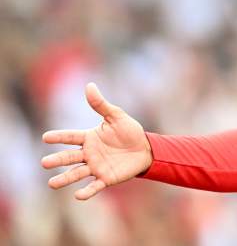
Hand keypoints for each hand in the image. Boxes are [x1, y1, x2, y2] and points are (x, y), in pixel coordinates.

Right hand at [41, 82, 152, 199]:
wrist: (146, 149)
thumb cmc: (130, 132)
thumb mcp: (117, 116)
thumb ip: (101, 104)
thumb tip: (89, 86)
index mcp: (89, 138)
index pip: (70, 137)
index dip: (59, 137)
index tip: (46, 137)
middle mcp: (89, 153)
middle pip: (69, 157)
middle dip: (57, 160)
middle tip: (45, 163)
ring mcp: (96, 167)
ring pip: (76, 173)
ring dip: (65, 179)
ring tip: (51, 183)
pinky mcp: (106, 178)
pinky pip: (94, 186)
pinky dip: (86, 191)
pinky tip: (78, 196)